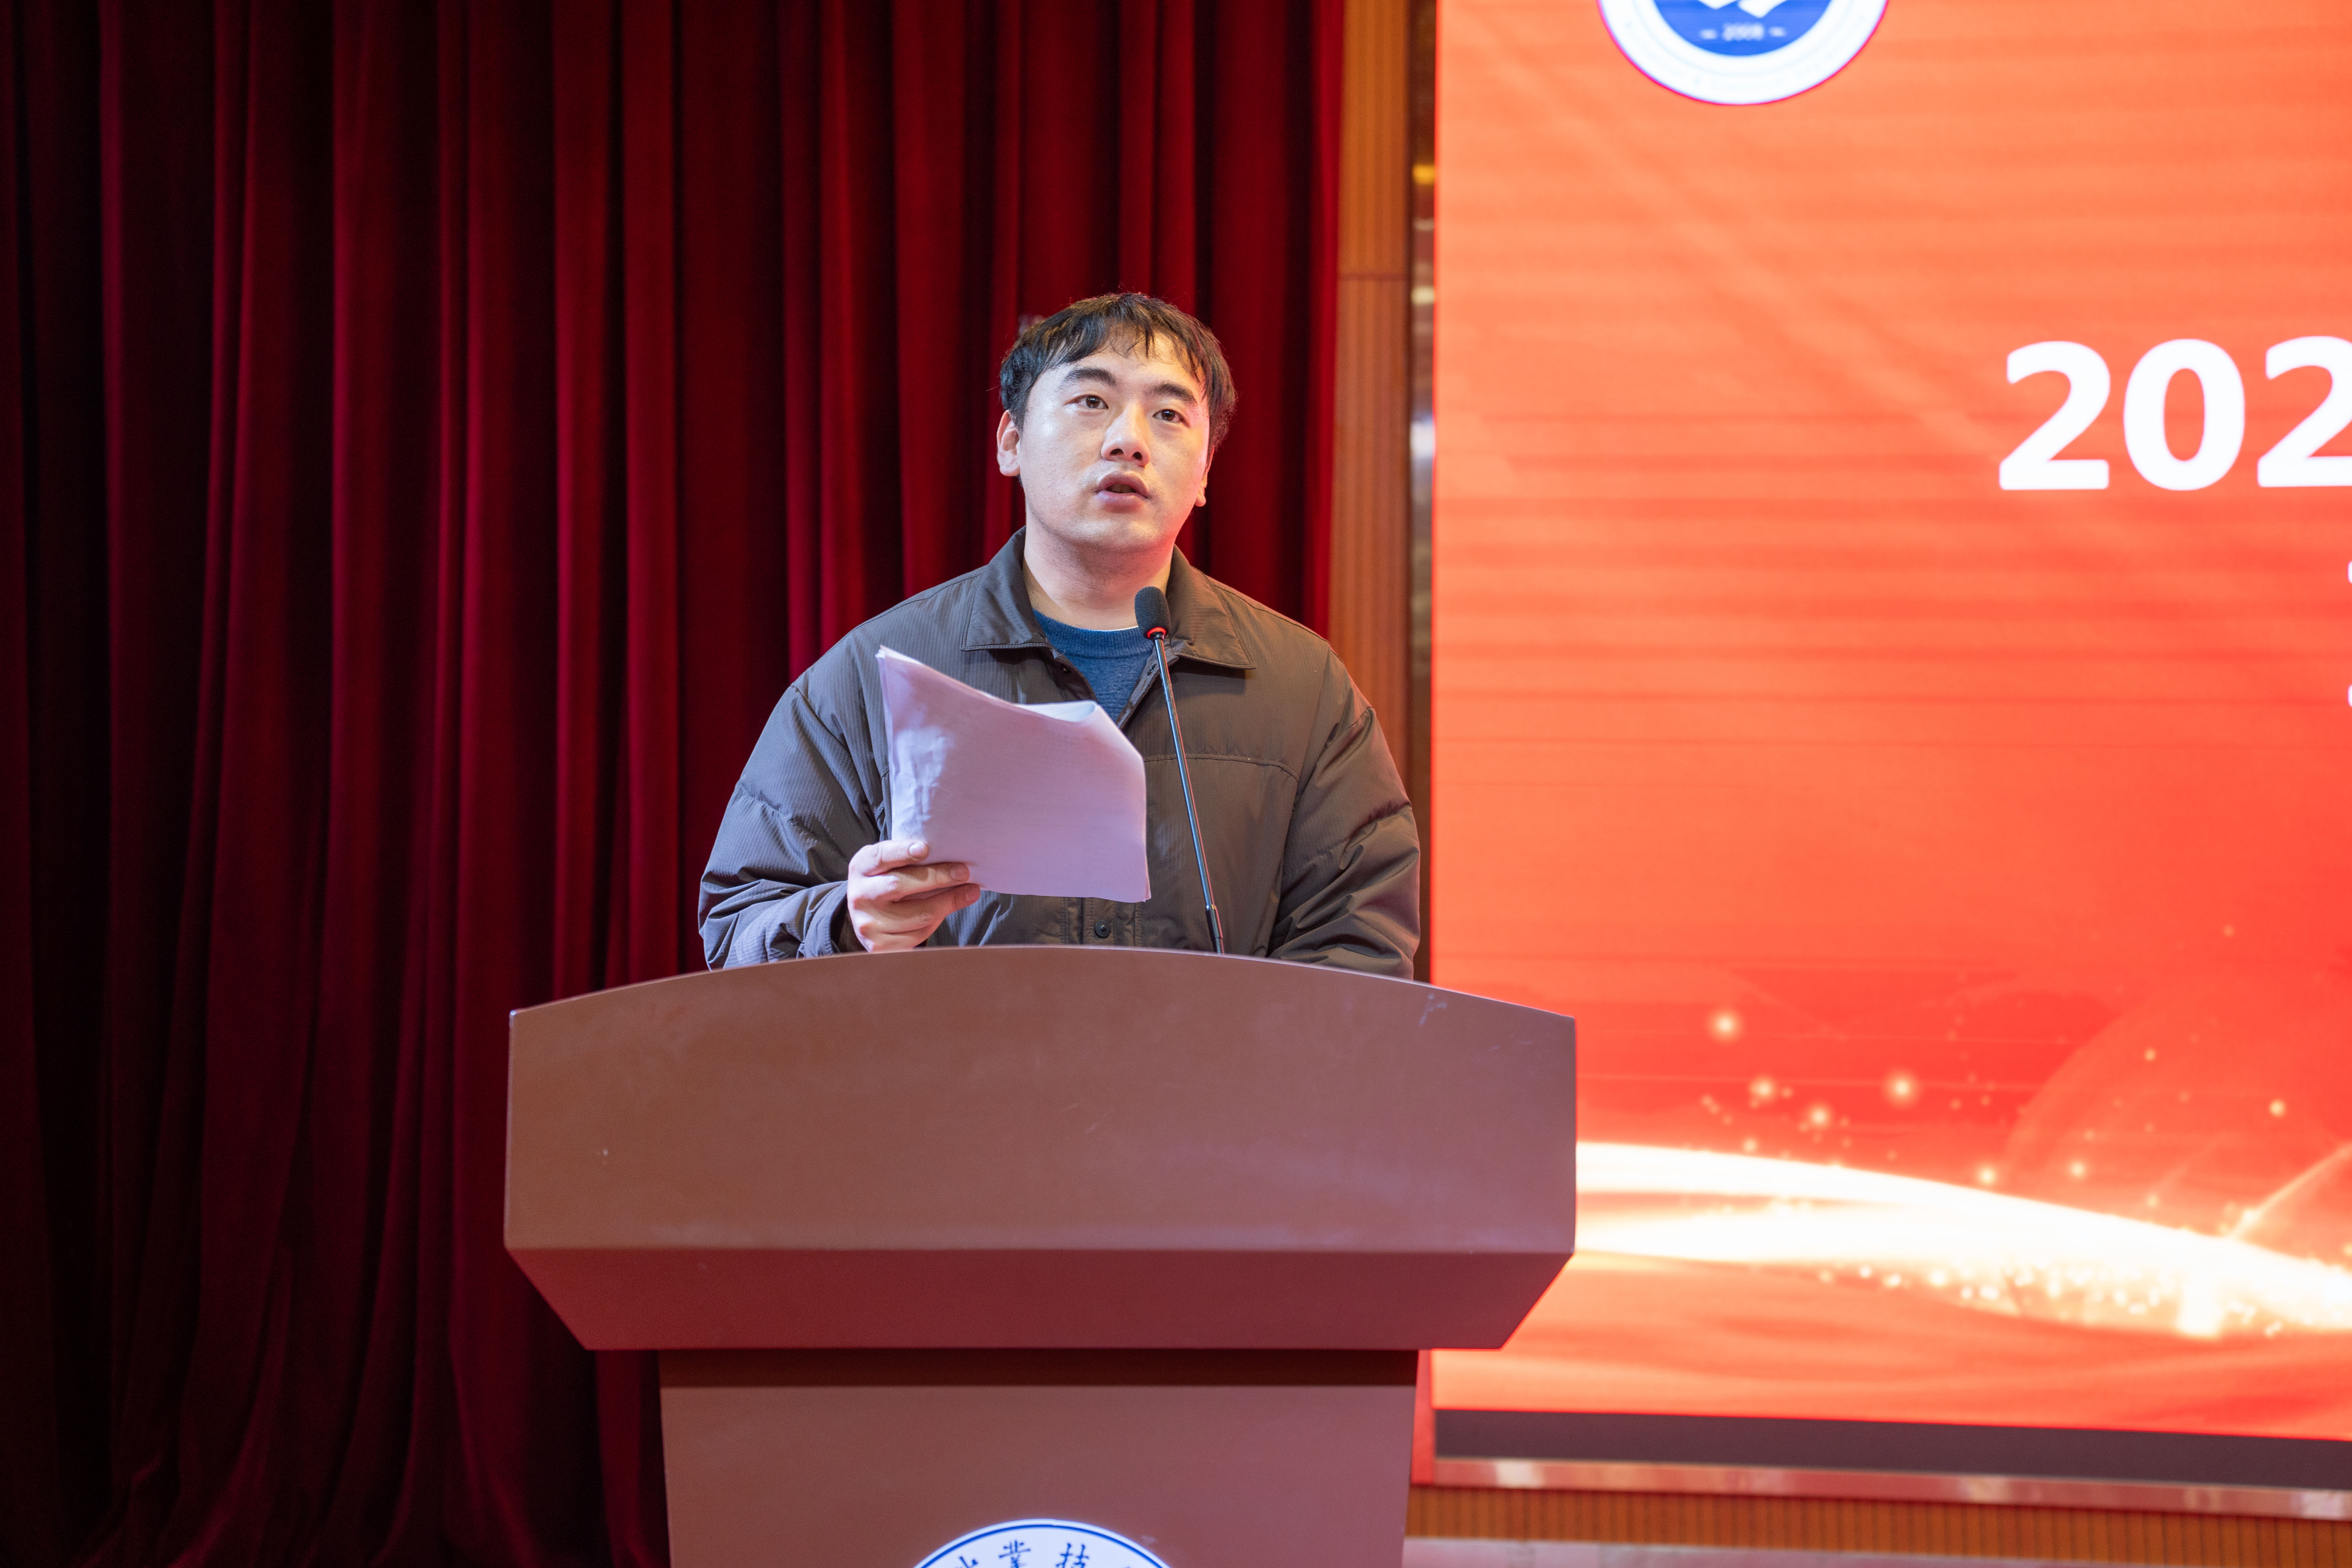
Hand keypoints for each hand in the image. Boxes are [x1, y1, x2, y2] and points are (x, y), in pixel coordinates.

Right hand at [843, 838, 980, 951]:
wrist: (864, 916)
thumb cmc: (884, 882)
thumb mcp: (887, 864)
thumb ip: (907, 858)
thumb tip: (950, 858)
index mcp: (861, 868)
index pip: (880, 857)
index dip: (901, 852)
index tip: (924, 849)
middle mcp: (860, 896)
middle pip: (901, 885)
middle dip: (938, 877)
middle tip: (963, 872)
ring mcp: (868, 923)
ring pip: (918, 914)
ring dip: (949, 902)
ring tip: (969, 892)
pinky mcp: (879, 945)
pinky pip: (918, 934)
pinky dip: (938, 921)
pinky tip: (947, 911)